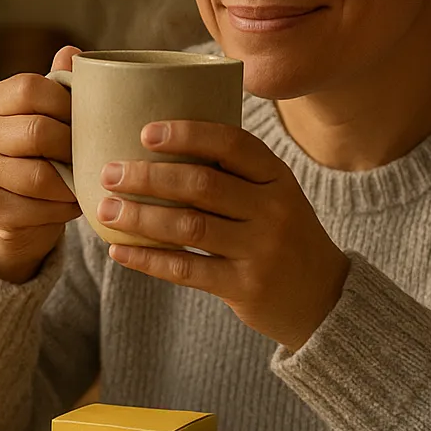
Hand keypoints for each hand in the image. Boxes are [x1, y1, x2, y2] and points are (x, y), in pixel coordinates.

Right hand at [0, 46, 81, 282]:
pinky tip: (71, 203)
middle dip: (73, 146)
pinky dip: (64, 208)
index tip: (87, 118)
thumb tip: (72, 52)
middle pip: (37, 132)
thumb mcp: (48, 116)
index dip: (67, 102)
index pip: (30, 88)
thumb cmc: (40, 154)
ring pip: (39, 176)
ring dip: (72, 181)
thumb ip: (59, 86)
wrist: (16, 212)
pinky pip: (39, 209)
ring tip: (85, 180)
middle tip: (91, 154)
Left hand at [97, 120, 349, 348]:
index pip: (233, 144)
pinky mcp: (245, 287)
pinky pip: (187, 269)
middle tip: (109, 172)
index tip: (146, 132)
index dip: (188, 134)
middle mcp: (272, 210)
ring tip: (105, 210)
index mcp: (278, 178)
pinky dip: (149, 259)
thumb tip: (162, 146)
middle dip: (148, 176)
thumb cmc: (285, 237)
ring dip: (140, 217)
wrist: (325, 299)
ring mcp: (260, 250)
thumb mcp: (276, 196)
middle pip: (201, 185)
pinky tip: (120, 252)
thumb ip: (235, 174)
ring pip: (188, 227)